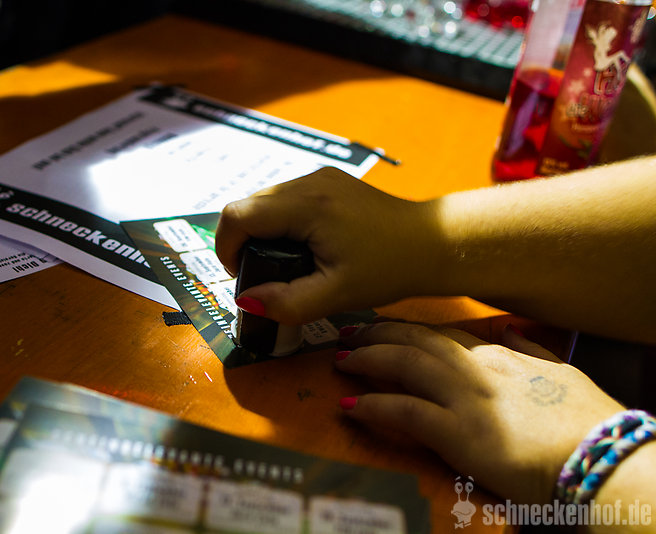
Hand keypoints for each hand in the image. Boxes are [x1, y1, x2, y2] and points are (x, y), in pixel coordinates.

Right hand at [215, 167, 440, 323]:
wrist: (432, 242)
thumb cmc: (389, 268)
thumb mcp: (336, 295)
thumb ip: (287, 302)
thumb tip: (246, 300)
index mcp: (307, 205)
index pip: (238, 215)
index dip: (227, 247)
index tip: (241, 276)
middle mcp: (309, 182)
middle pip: (248, 205)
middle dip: (242, 241)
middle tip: (263, 276)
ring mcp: (319, 177)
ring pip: (264, 201)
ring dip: (260, 232)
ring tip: (283, 264)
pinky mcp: (327, 181)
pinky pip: (284, 198)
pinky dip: (279, 223)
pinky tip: (300, 248)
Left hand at [335, 320, 623, 503]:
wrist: (601, 457)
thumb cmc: (586, 421)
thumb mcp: (562, 373)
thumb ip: (531, 349)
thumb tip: (509, 330)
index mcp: (500, 355)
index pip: (442, 332)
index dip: (407, 327)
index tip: (382, 324)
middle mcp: (477, 369)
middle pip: (416, 339)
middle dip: (377, 333)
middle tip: (347, 332)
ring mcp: (465, 397)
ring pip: (404, 364)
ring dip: (367, 359)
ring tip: (340, 359)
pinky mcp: (458, 432)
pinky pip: (404, 411)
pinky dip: (373, 405)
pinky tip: (349, 404)